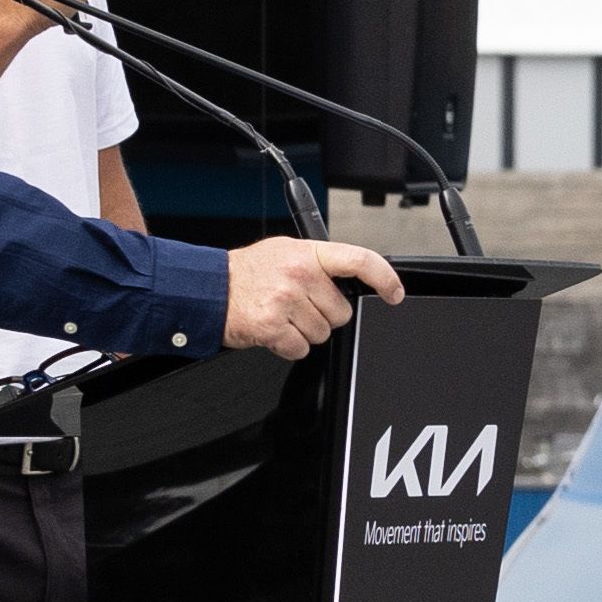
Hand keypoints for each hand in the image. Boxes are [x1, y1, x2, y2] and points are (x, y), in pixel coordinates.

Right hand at [221, 235, 407, 358]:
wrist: (207, 288)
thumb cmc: (246, 273)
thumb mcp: (285, 252)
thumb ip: (318, 263)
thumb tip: (352, 277)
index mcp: (307, 253)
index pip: (359, 260)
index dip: (384, 278)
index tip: (394, 292)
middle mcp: (298, 274)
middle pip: (341, 312)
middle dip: (323, 315)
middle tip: (297, 306)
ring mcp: (285, 300)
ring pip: (322, 333)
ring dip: (304, 332)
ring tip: (282, 316)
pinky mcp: (271, 326)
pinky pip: (300, 349)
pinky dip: (288, 347)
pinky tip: (274, 330)